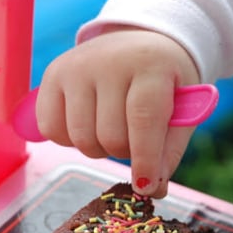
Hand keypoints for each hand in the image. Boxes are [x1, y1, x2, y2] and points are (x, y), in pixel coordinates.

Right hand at [36, 26, 200, 196]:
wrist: (143, 42)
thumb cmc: (166, 84)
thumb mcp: (181, 111)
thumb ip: (169, 151)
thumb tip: (151, 190)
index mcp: (151, 65)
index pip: (143, 119)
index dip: (144, 159)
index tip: (145, 186)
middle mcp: (110, 61)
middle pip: (110, 136)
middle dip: (124, 152)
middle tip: (134, 139)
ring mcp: (77, 66)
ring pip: (80, 138)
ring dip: (98, 149)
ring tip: (112, 129)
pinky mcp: (53, 74)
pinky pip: (52, 129)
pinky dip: (69, 140)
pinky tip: (87, 124)